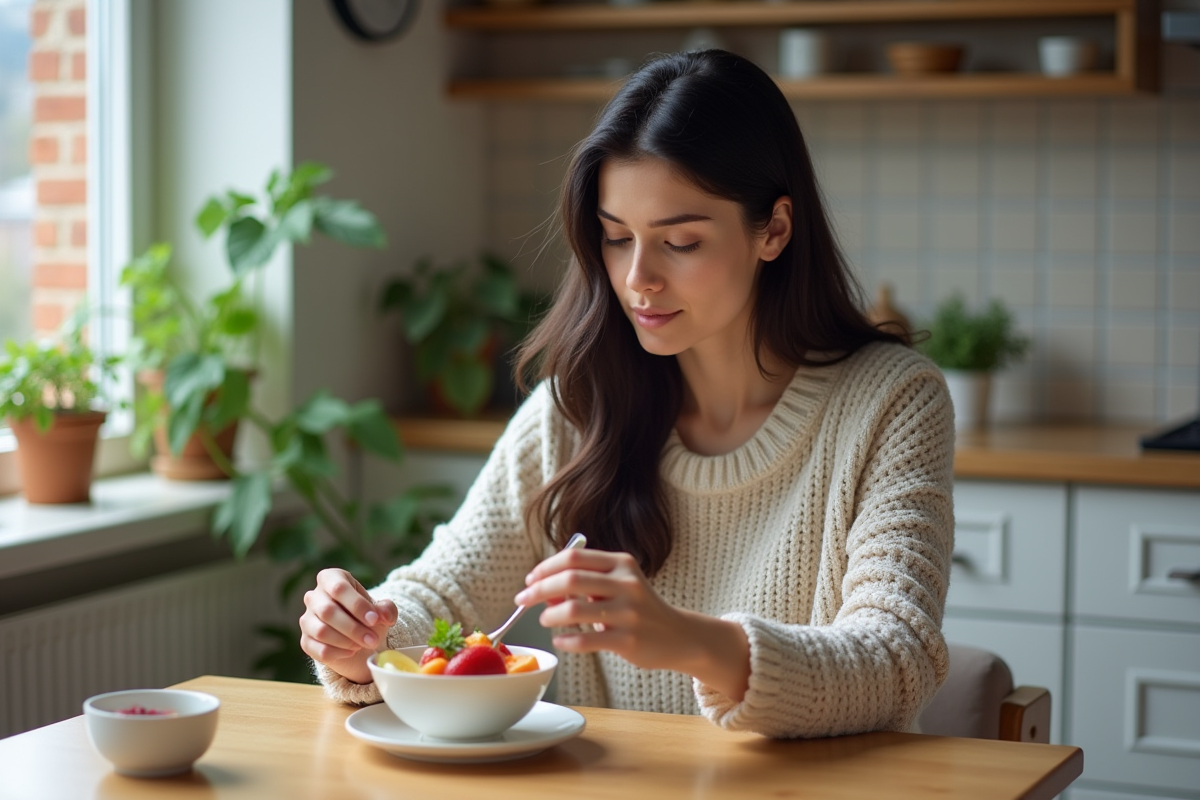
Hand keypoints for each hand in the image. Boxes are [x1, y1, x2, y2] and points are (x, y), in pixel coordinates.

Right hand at [300, 569, 397, 684]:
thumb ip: (386, 609)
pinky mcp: (305, 641)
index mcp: (331, 578)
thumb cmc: (366, 616)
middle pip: (328, 611)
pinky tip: (352, 651)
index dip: (357, 605)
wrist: (358, 637)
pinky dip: (338, 653)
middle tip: (373, 640)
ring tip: (363, 644)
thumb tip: (384, 616)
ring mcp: (307, 619)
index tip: (374, 620)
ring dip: (346, 641)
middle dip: (354, 628)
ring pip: (321, 631)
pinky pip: (318, 649)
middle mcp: (314, 596)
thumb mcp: (380, 609)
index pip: (339, 588)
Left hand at [514, 548, 750, 700]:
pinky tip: (560, 641)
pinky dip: (566, 641)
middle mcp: (627, 583)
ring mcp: (629, 612)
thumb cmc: (639, 609)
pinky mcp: (628, 640)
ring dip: (550, 615)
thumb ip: (584, 586)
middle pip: (570, 579)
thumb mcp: (617, 587)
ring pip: (575, 609)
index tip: (529, 579)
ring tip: (545, 620)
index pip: (574, 557)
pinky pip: (586, 640)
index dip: (545, 567)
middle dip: (539, 589)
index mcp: (621, 563)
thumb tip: (543, 593)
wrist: (678, 636)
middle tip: (523, 599)